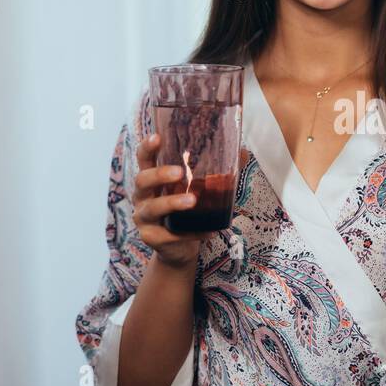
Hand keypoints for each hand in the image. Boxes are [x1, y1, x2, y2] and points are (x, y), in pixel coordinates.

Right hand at [131, 131, 211, 267]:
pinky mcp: (152, 238)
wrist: (179, 249)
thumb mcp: (200, 190)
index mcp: (153, 180)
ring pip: (152, 208)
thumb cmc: (188, 212)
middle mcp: (143, 197)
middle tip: (179, 172)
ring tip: (192, 201)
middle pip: (142, 180)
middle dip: (159, 174)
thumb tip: (243, 152)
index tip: (157, 136)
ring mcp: (144, 218)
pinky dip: (191, 233)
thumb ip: (217, 171)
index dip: (147, 147)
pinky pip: (169, 235)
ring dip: (172, 203)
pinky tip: (208, 231)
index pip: (144, 159)